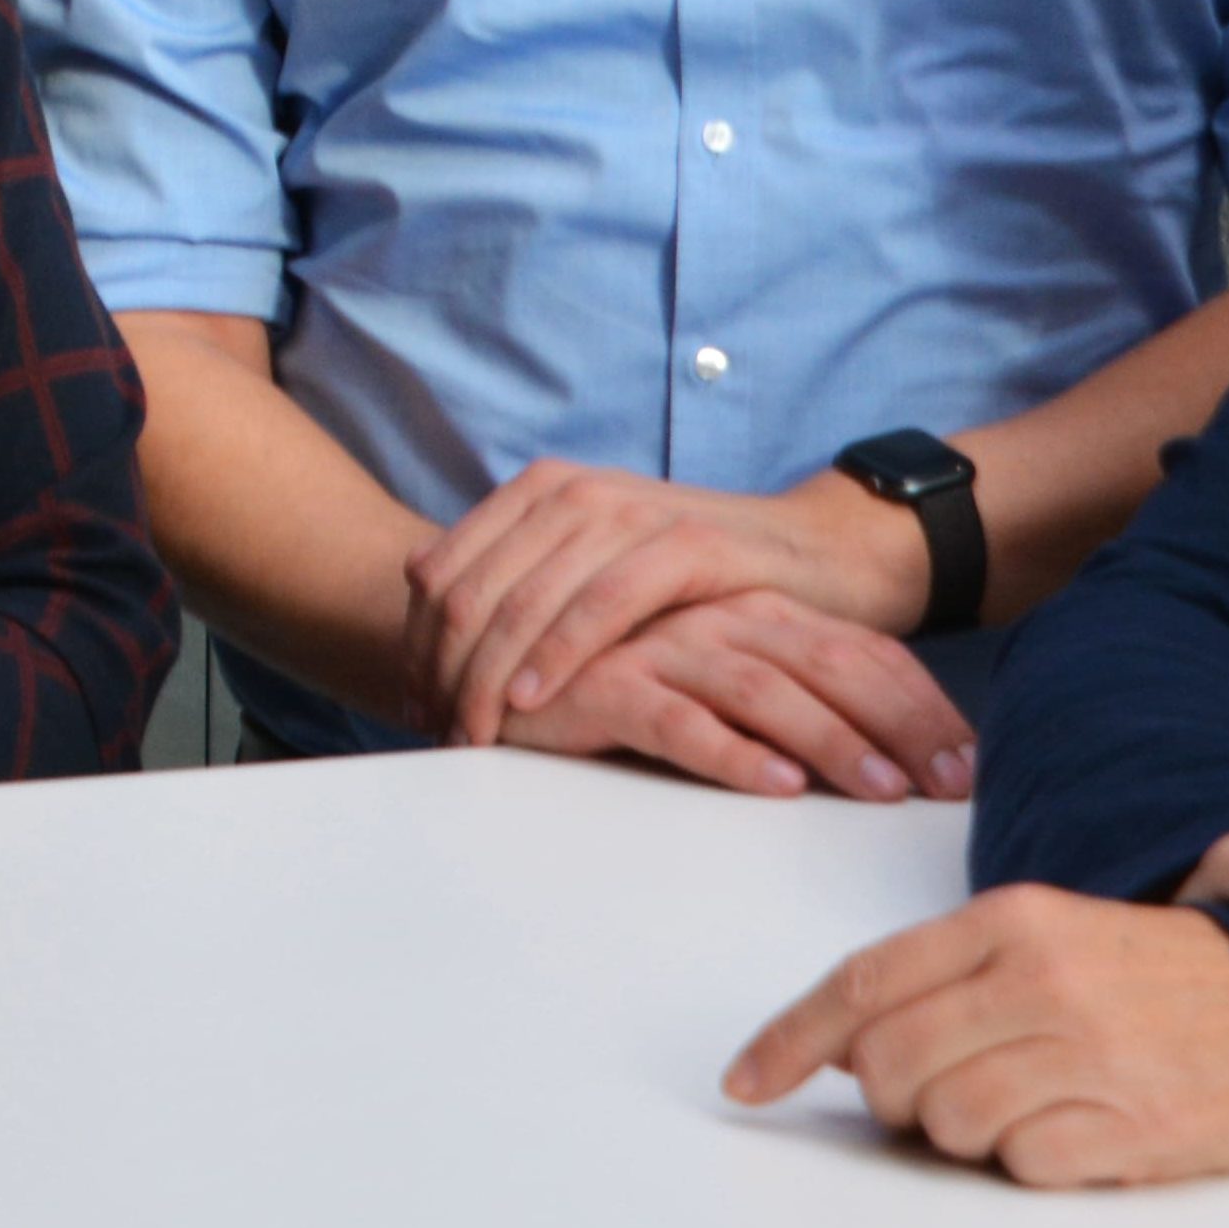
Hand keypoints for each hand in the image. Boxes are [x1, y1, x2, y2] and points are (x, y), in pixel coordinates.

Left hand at [411, 463, 937, 745]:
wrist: (813, 555)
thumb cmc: (692, 581)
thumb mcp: (592, 568)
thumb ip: (522, 579)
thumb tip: (426, 612)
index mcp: (540, 492)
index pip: (440, 572)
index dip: (416, 647)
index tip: (415, 708)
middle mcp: (575, 492)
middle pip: (471, 590)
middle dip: (442, 672)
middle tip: (437, 734)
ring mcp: (630, 513)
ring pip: (525, 599)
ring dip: (485, 676)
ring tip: (473, 735)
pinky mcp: (687, 546)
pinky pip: (601, 604)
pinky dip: (556, 654)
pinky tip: (528, 700)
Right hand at [479, 595, 973, 801]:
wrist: (499, 651)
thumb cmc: (618, 679)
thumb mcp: (717, 682)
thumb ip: (783, 700)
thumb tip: (882, 761)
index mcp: (756, 613)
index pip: (860, 651)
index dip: (922, 706)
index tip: (973, 769)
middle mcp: (718, 618)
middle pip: (830, 664)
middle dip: (901, 727)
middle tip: (951, 787)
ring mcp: (662, 646)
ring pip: (764, 689)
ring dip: (831, 740)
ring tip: (882, 792)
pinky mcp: (605, 683)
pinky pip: (678, 719)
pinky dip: (731, 752)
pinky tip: (777, 787)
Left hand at [726, 887, 1228, 1185]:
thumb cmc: (1162, 980)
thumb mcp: (1053, 941)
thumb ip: (947, 977)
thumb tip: (840, 1040)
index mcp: (1014, 921)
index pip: (864, 982)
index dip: (789, 1039)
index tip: (745, 1082)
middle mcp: (1044, 980)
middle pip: (891, 1064)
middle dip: (892, 1097)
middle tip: (944, 1093)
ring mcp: (1089, 1055)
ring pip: (948, 1123)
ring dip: (968, 1133)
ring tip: (1034, 1104)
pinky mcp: (1131, 1130)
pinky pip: (1023, 1167)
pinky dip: (1034, 1162)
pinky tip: (1082, 1131)